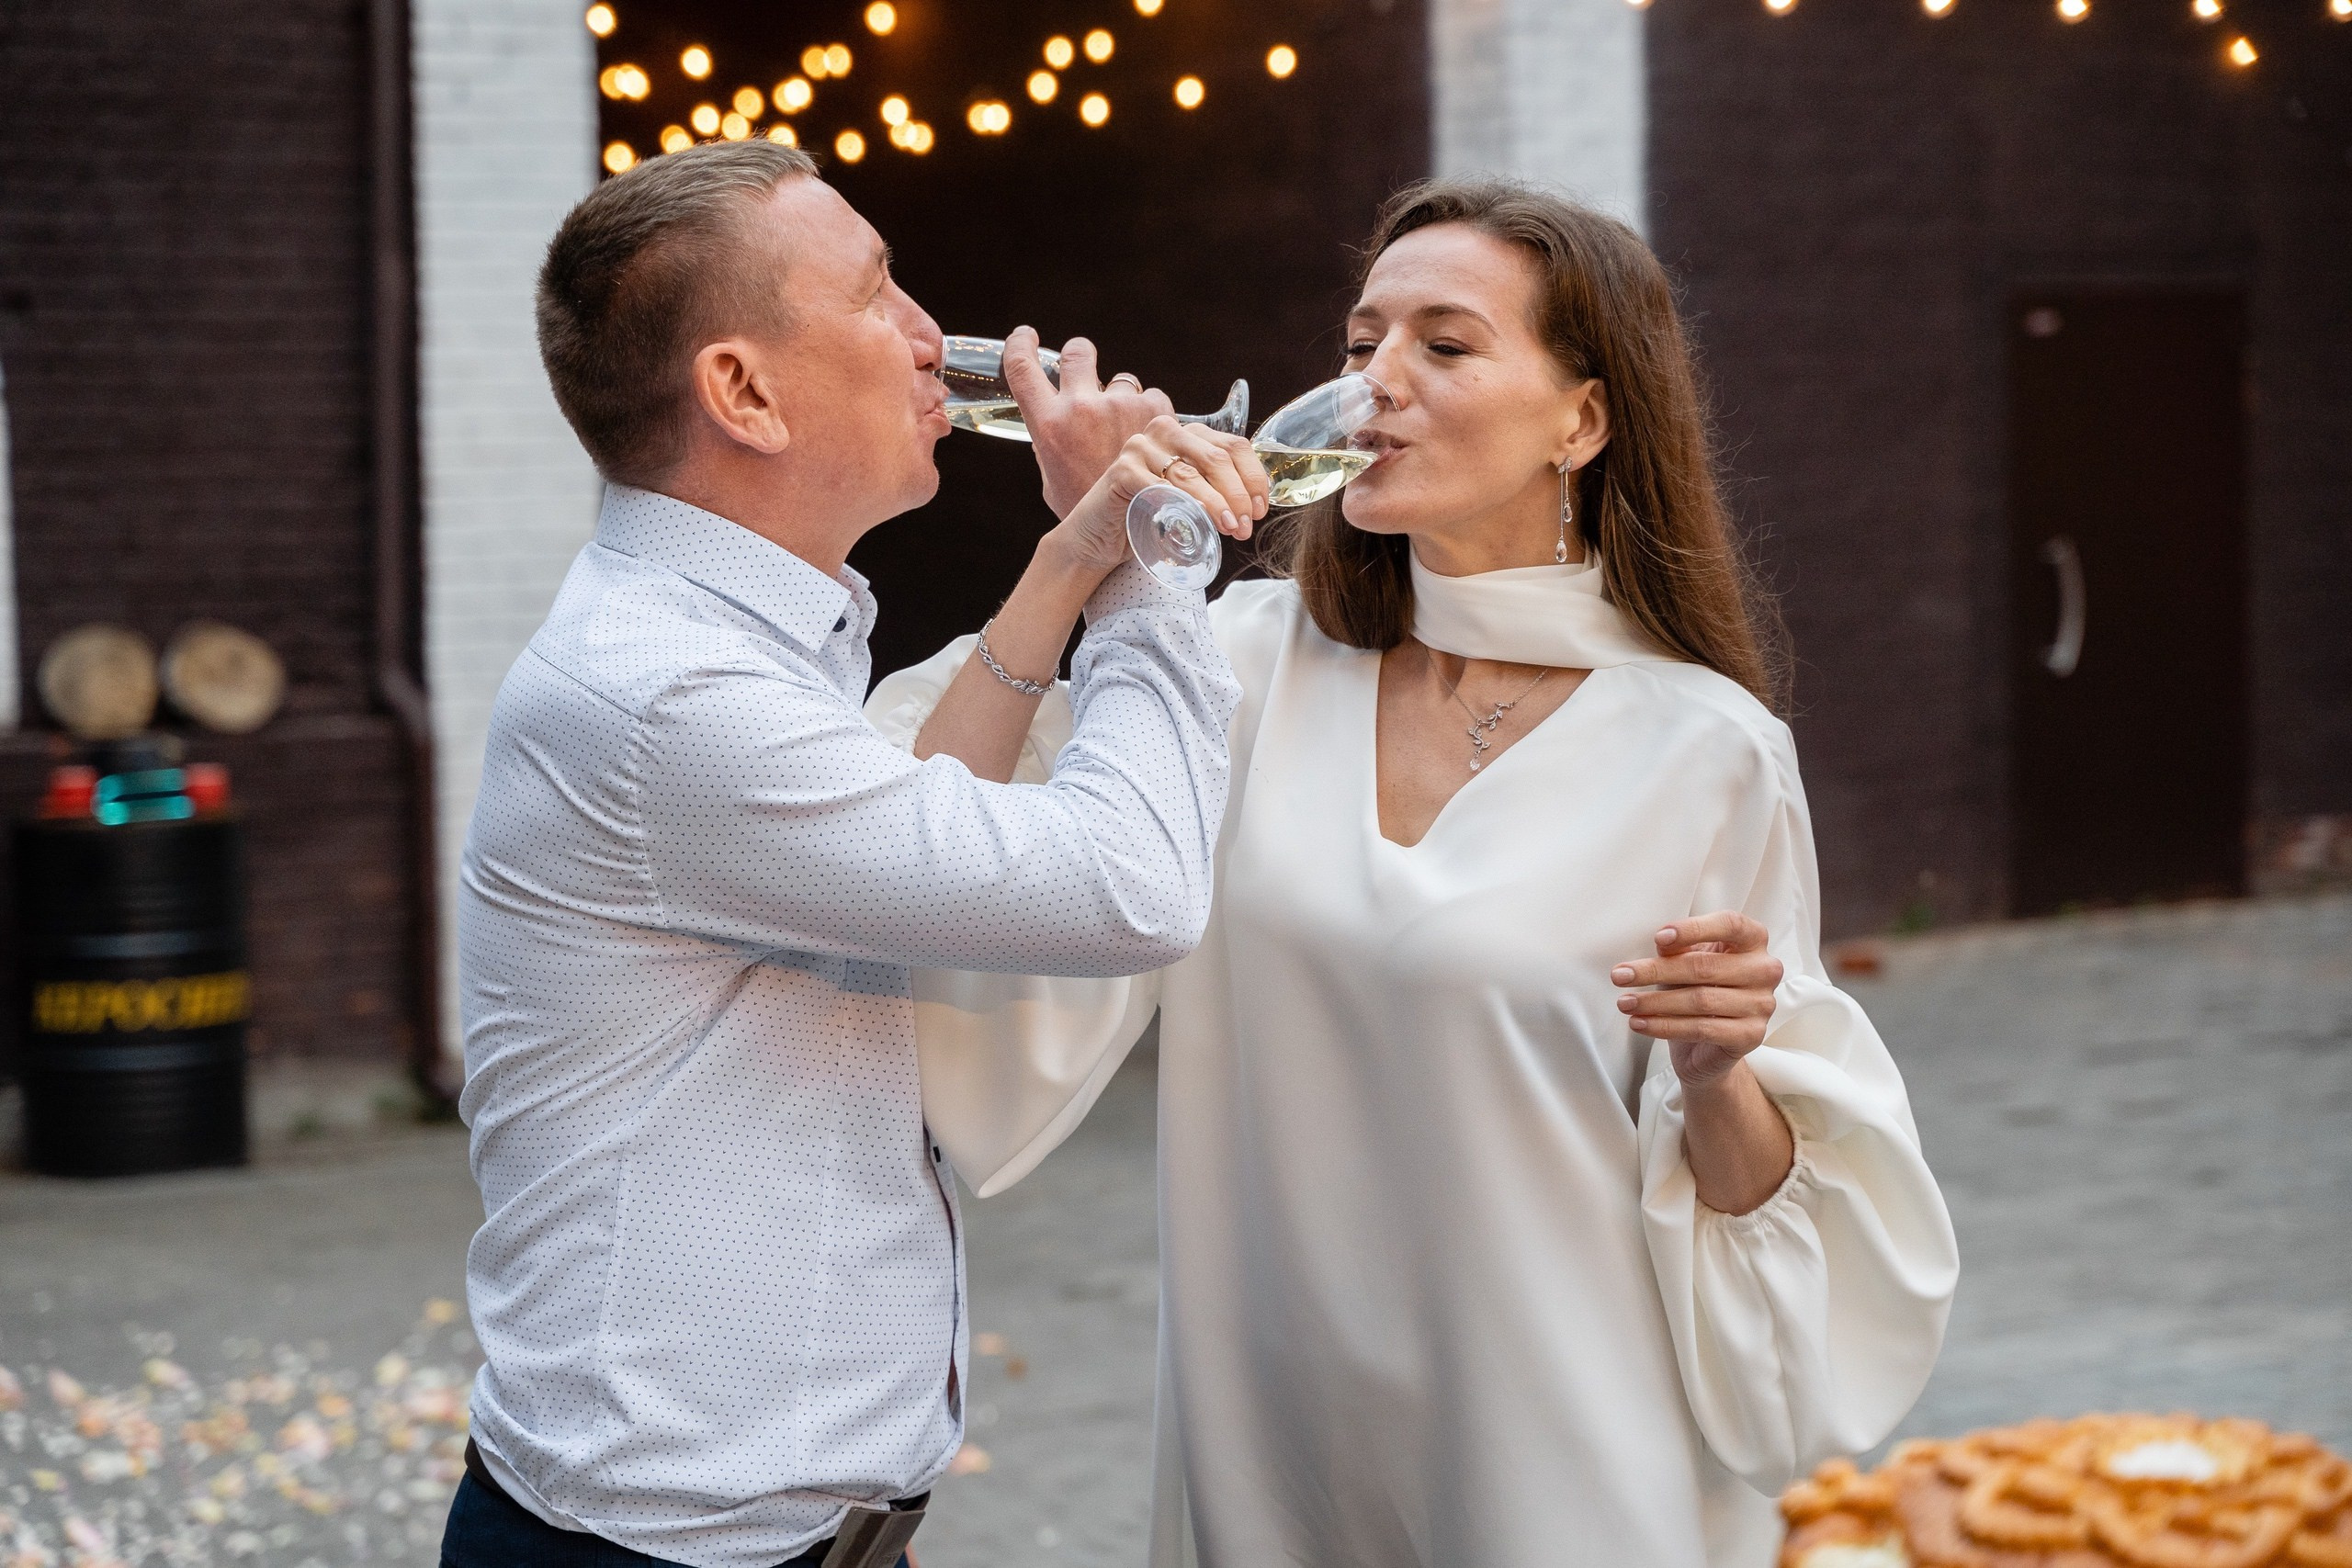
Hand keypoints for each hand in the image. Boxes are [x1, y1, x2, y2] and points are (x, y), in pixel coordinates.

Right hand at [1006, 327, 1176, 517]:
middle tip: (1085, 371)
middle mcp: (1079, 408)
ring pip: (1121, 381)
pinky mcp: (1154, 410)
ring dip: (1123, 399)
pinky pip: (1153, 398)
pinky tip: (1151, 441)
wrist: (1133, 528)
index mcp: (1048, 424)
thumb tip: (1055, 421)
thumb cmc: (1087, 506)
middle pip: (1077, 353)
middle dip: (1080, 356)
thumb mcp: (1053, 476)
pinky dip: (1151, 414)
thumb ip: (1052, 442)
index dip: (1020, 344)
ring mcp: (1119, 406)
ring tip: (1127, 434)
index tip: (1025, 336)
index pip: (1021, 367)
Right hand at [1045, 416, 1271, 577]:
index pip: (1234, 446)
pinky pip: (1159, 486)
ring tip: (1230, 528)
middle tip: (1245, 527)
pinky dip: (1181, 505)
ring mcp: (1140, 448)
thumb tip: (1254, 507)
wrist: (1101, 537)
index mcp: (1187, 433)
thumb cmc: (1149, 518)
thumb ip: (1216, 489)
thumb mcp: (1190, 498)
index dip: (1253, 478)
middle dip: (1238, 495)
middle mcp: (1165, 431)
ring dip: (1216, 504)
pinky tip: (1195, 522)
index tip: (1259, 510)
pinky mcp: (1121, 470)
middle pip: (1217, 458)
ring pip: (1191, 474)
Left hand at [1612, 912, 1783, 1088]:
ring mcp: (1762, 1004)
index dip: (1694, 928)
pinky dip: (1664, 1026)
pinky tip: (1639, 1023)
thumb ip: (1679, 948)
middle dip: (1656, 971)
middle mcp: (1765, 970)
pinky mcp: (1752, 1036)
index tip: (1658, 938)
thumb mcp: (1686, 962)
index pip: (1730, 924)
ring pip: (1700, 1000)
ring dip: (1654, 1002)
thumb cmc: (1698, 990)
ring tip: (1624, 1003)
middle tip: (1619, 976)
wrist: (1708, 1046)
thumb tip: (1663, 941)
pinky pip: (1701, 1029)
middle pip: (1705, 966)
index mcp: (1754, 941)